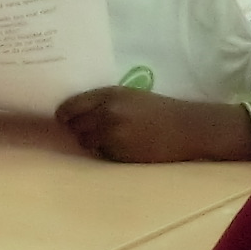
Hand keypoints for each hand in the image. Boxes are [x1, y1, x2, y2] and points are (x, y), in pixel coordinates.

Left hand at [53, 86, 250, 163]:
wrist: (187, 128)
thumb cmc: (159, 110)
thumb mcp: (130, 96)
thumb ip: (103, 101)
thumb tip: (73, 113)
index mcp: (110, 95)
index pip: (70, 106)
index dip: (63, 115)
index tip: (63, 119)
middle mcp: (108, 113)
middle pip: (74, 126)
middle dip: (78, 130)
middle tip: (89, 131)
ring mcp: (113, 136)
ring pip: (86, 143)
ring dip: (91, 142)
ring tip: (109, 139)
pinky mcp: (121, 155)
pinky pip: (102, 155)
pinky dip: (106, 153)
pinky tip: (122, 148)